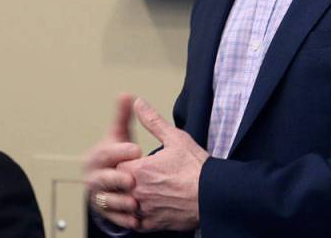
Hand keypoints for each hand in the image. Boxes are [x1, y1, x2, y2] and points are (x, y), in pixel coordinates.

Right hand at [83, 93, 143, 229]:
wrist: (111, 178)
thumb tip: (128, 94)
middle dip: (116, 179)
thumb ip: (123, 116)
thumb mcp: (119, 134)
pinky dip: (123, 219)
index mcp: (96, 156)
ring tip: (135, 202)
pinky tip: (136, 219)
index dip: (120, 151)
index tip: (137, 149)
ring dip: (120, 202)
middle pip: (102, 178)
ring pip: (106, 200)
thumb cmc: (117, 153)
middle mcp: (93, 176)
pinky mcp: (106, 212)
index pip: (105, 152)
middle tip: (132, 179)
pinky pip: (113, 218)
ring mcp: (98, 195)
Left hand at [118, 97, 207, 231]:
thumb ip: (153, 121)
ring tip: (144, 191)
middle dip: (124, 181)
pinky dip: (139, 216)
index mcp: (140, 170)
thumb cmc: (197, 168)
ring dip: (131, 199)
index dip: (123, 162)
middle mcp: (138, 192)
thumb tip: (139, 104)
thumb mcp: (176, 138)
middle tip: (138, 176)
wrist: (214, 195)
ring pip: (125, 206)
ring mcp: (145, 210)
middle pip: (118, 187)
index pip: (116, 166)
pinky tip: (149, 207)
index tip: (134, 161)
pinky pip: (137, 223)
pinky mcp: (154, 224)